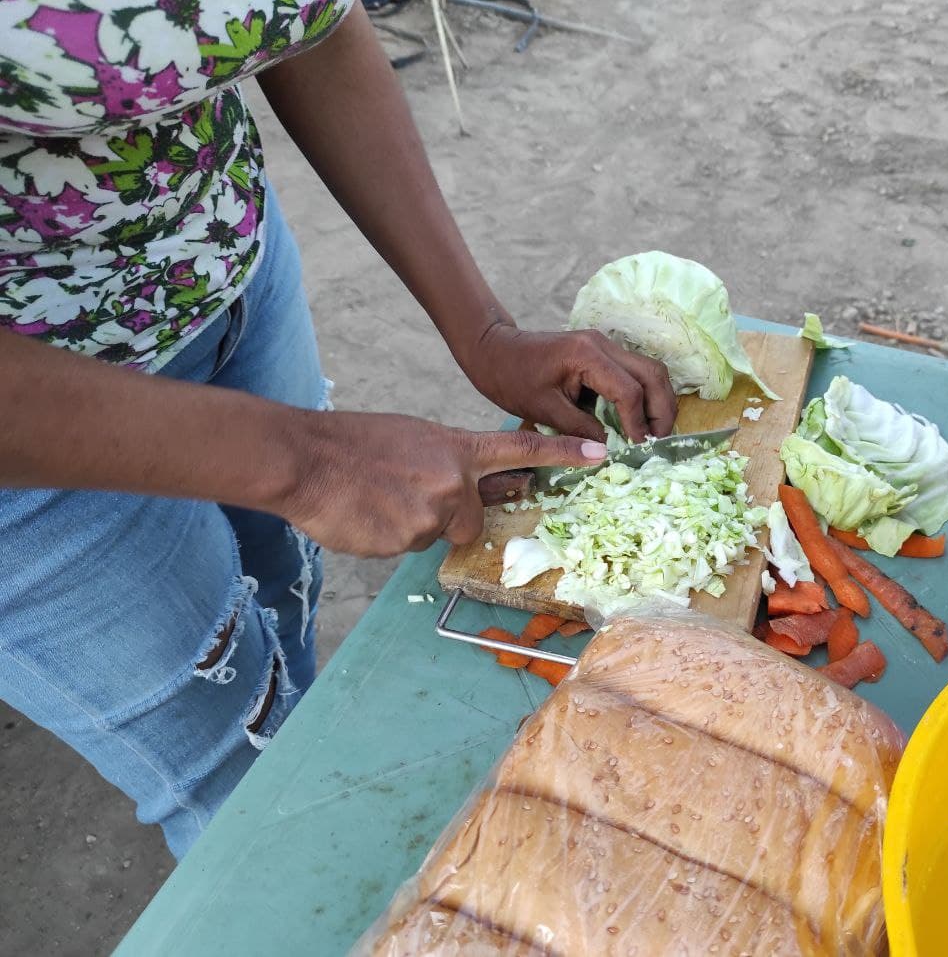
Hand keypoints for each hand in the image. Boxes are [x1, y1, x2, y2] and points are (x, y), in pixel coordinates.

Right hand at [280, 412, 606, 556]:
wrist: (306, 460)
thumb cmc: (354, 444)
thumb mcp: (414, 439)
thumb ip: (448, 462)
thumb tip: (465, 487)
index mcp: (457, 450)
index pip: (521, 451)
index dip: (562, 455)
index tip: (602, 454)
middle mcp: (453, 482)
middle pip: (468, 520)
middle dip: (444, 515)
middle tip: (402, 494)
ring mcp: (430, 514)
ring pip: (434, 535)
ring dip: (409, 525)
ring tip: (376, 500)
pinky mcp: (404, 541)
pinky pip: (406, 548)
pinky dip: (388, 536)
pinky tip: (364, 515)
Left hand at [465, 325, 676, 442]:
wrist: (495, 350)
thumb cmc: (512, 379)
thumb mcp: (544, 411)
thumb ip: (581, 430)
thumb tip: (611, 451)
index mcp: (587, 355)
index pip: (629, 390)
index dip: (638, 423)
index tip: (638, 448)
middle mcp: (603, 344)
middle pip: (653, 374)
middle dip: (662, 410)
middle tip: (658, 442)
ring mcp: (606, 345)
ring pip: (651, 371)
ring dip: (659, 402)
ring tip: (653, 434)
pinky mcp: (604, 352)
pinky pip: (637, 372)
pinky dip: (646, 396)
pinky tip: (639, 420)